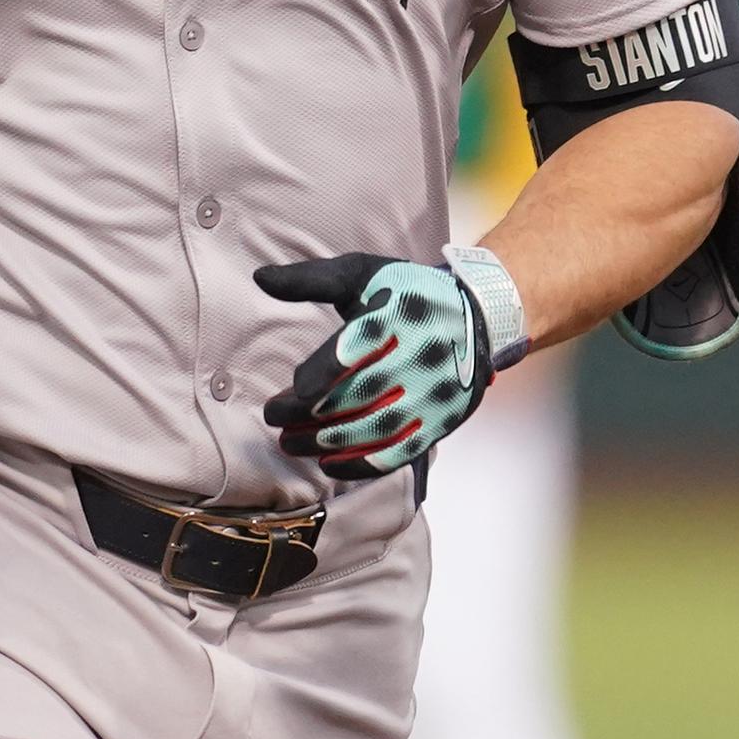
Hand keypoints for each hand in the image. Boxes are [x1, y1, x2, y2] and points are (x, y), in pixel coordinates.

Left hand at [255, 254, 492, 480]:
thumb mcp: (362, 274)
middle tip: (273, 418)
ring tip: (290, 442)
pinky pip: (399, 451)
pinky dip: (361, 464)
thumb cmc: (407, 295)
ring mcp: (432, 393)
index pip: (356, 348)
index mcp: (397, 315)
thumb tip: (261, 278)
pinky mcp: (439, 421)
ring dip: (325, 442)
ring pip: (374, 427)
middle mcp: (419, 356)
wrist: (478, 318)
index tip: (294, 388)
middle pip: (358, 393)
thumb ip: (311, 279)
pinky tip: (328, 463)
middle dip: (307, 413)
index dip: (322, 373)